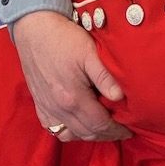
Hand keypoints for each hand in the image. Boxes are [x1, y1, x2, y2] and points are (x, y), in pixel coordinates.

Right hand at [13, 10, 131, 141]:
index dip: (116, 130)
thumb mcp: (90, 53)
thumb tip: (120, 97)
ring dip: (88, 135)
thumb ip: (105, 76)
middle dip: (106, 135)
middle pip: (87, 132)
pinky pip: (54, 129)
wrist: (35, 30)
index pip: (99, 124)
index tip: (129, 131)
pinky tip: (79, 125)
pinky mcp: (39, 104)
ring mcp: (47, 108)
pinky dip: (69, 132)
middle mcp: (58, 108)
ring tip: (103, 129)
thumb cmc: (65, 39)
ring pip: (70, 134)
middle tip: (121, 131)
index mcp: (73, 98)